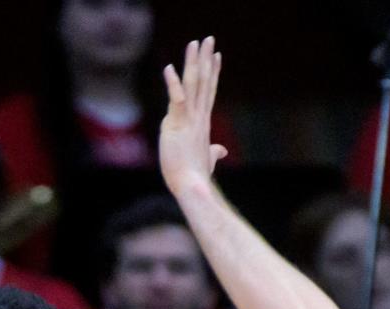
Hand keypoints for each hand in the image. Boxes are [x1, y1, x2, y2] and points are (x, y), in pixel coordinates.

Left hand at [160, 36, 227, 197]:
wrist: (192, 189)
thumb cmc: (196, 177)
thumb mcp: (206, 160)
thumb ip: (213, 152)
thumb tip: (221, 151)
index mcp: (203, 124)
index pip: (209, 93)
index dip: (213, 73)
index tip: (216, 56)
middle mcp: (199, 118)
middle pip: (203, 83)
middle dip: (206, 60)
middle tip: (209, 39)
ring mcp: (189, 121)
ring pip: (193, 85)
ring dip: (193, 63)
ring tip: (195, 43)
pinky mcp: (177, 126)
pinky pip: (176, 101)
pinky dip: (173, 84)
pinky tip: (169, 68)